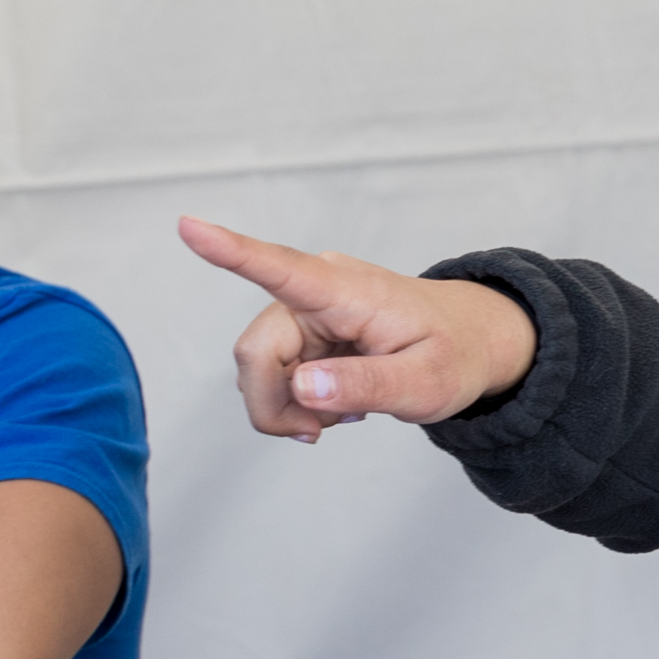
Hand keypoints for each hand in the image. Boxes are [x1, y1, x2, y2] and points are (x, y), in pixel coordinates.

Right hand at [179, 216, 538, 441]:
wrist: (469, 343)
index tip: (189, 226)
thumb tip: (302, 387)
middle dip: (276, 405)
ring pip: (256, 371)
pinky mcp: (299, 331)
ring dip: (288, 406)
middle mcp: (314, 291)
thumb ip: (365, 385)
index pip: (281, 268)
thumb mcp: (426, 384)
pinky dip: (294, 402)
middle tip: (322, 432)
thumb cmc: (454, 355)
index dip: (231, 251)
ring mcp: (302, 311)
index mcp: (347, 290)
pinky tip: (333, 401)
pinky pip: (270, 376)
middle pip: (255, 354)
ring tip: (342, 411)